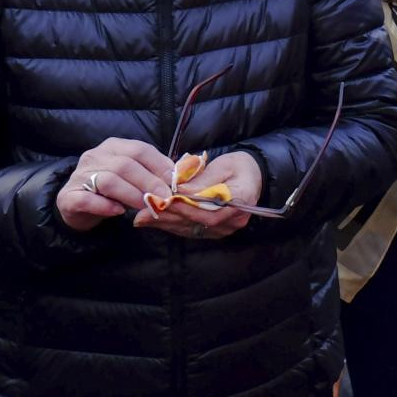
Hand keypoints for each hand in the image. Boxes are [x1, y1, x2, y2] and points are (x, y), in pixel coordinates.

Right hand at [57, 138, 173, 231]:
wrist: (78, 206)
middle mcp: (94, 156)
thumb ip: (152, 173)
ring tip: (145, 205)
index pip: (140, 149)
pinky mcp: (68, 196)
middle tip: (164, 198)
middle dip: (149, 182)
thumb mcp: (134, 176)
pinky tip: (118, 212)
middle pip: (126, 165)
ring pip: (109, 180)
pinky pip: (87, 199)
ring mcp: (79, 175)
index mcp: (113, 146)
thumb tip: (179, 178)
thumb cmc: (113, 190)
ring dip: (131, 194)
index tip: (174, 182)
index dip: (160, 165)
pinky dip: (105, 206)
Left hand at [134, 151, 261, 238]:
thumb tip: (179, 188)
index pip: (210, 210)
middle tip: (143, 212)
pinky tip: (154, 220)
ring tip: (142, 217)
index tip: (163, 201)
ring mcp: (225, 228)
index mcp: (242, 200)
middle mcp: (234, 219)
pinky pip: (191, 230)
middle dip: (169, 216)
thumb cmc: (240, 166)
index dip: (185, 208)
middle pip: (197, 222)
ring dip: (166, 223)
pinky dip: (172, 225)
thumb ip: (203, 179)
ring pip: (191, 228)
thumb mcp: (224, 164)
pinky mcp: (216, 231)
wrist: (254, 176)